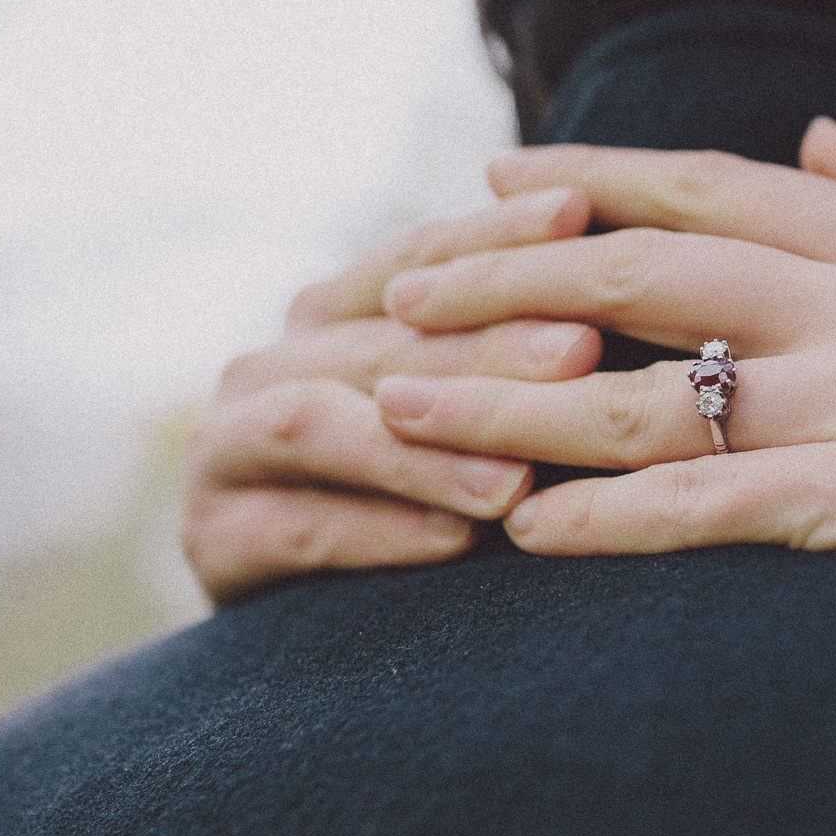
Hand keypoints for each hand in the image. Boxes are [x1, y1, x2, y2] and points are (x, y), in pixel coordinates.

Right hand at [180, 186, 601, 602]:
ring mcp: (226, 447)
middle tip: (581, 351)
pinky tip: (456, 542)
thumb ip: (509, 354)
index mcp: (329, 313)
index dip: (495, 233)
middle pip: (383, 341)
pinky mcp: (214, 538)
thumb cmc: (419, 497)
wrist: (304, 622)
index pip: (418, 258)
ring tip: (519, 476)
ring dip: (428, 448)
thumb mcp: (462, 410)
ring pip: (324, 425)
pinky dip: (382, 532)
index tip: (579, 212)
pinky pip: (300, 529)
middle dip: (486, 346)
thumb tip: (621, 298)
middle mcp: (268, 363)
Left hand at [371, 120, 835, 740]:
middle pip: (653, 266)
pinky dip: (604, 519)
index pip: (718, 187)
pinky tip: (520, 530)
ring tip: (397, 400)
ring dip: (509, 396)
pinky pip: (708, 507)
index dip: (592, 179)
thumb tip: (817, 132)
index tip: (492, 185)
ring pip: (651, 389)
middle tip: (399, 288)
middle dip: (510, 274)